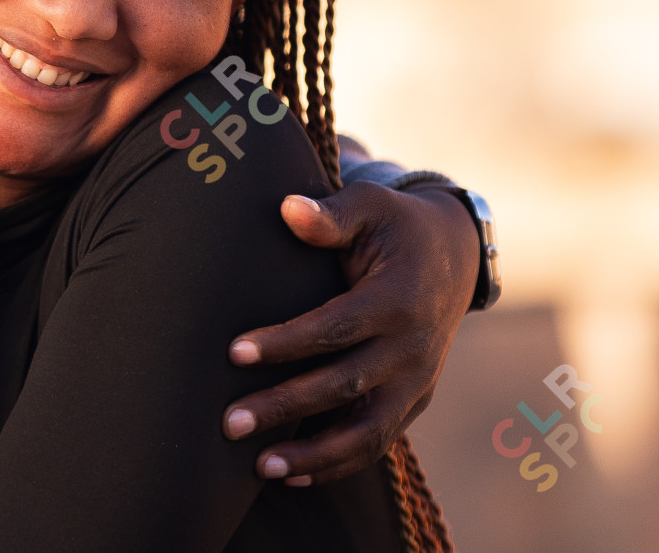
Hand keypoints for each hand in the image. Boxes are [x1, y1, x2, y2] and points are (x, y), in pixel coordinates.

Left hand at [219, 183, 478, 483]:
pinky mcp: (413, 401)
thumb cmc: (393, 226)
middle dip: (285, 407)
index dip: (286, 343)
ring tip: (259, 467)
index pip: (336, 329)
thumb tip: (288, 209)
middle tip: (229, 422)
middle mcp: (413, 349)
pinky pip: (377, 441)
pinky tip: (291, 475)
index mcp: (398, 300)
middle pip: (344, 388)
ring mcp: (417, 381)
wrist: (453, 257)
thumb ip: (331, 214)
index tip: (233, 353)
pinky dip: (337, 462)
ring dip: (313, 454)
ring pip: (367, 432)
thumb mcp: (369, 206)